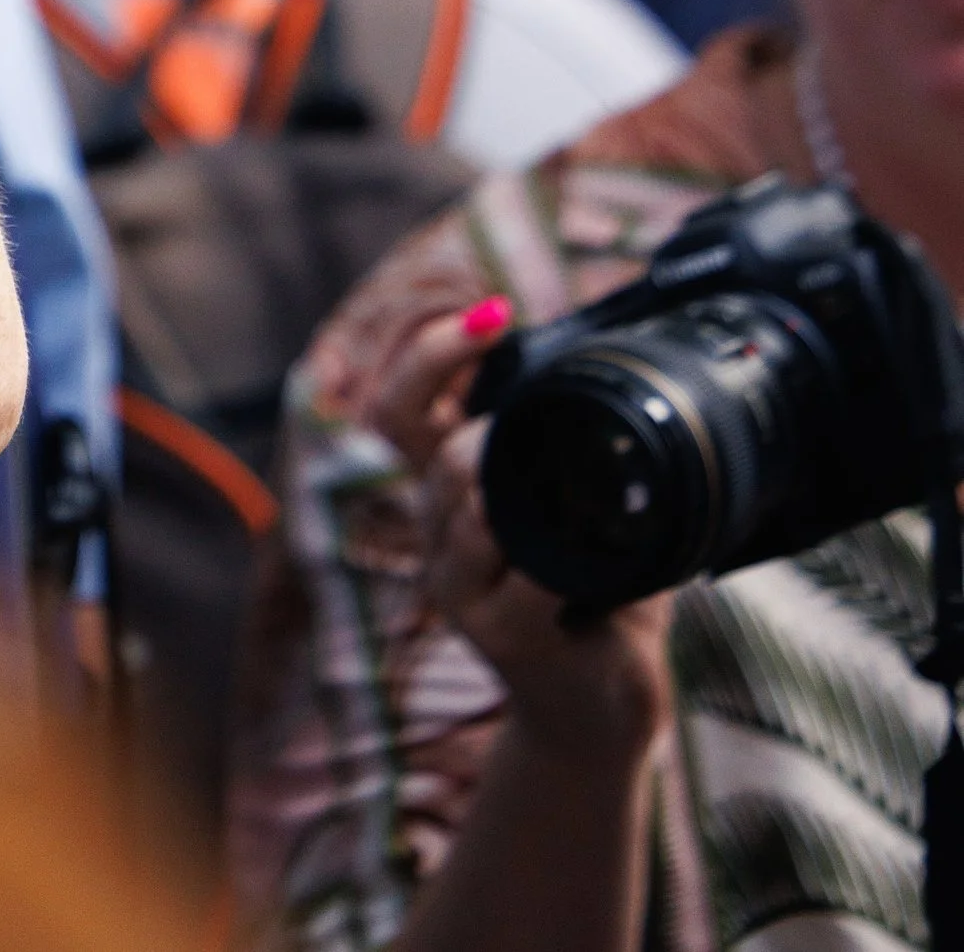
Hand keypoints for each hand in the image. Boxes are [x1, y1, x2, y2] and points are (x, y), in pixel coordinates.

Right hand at [374, 305, 673, 772]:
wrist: (599, 714)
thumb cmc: (597, 604)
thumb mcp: (585, 513)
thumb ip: (582, 453)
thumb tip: (624, 368)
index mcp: (456, 497)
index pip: (404, 411)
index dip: (432, 355)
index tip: (492, 314)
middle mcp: (442, 538)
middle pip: (437, 454)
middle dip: (487, 424)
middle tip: (541, 411)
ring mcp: (463, 590)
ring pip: (465, 508)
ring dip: (514, 485)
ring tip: (568, 489)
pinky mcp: (501, 638)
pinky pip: (522, 579)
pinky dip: (556, 561)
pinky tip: (580, 567)